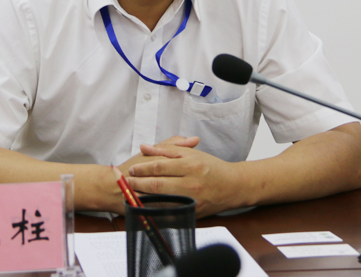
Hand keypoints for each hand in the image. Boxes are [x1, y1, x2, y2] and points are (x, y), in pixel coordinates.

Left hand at [126, 137, 241, 216]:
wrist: (233, 186)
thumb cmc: (210, 167)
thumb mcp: (190, 153)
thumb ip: (166, 149)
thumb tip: (144, 146)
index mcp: (190, 165)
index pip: (160, 167)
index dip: (143, 168)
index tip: (133, 169)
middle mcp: (191, 183)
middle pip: (158, 184)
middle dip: (139, 183)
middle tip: (128, 181)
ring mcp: (192, 200)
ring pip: (161, 200)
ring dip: (143, 198)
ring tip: (132, 193)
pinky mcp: (193, 213)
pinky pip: (171, 213)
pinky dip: (156, 210)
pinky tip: (146, 207)